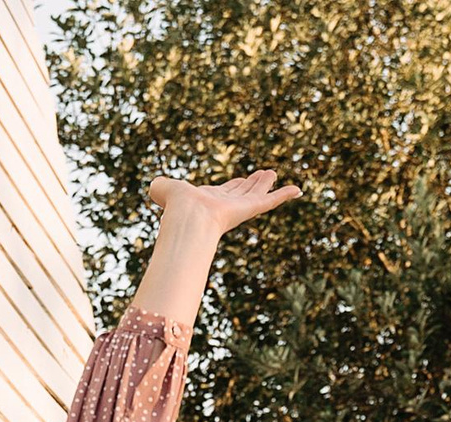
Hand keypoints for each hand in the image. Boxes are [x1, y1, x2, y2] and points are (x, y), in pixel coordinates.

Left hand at [149, 169, 302, 236]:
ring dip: (266, 184)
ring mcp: (239, 207)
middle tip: (263, 175)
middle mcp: (225, 205)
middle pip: (243, 192)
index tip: (239, 180)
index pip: (224, 192)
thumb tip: (154, 186)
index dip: (232, 186)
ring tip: (274, 174)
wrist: (189, 218)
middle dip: (251, 184)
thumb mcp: (164, 190)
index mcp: (209, 201)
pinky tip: (297, 190)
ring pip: (257, 194)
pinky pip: (271, 201)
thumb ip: (159, 187)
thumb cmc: (176, 207)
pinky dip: (284, 195)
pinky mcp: (251, 208)